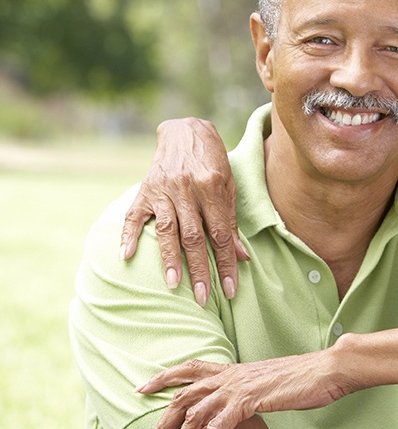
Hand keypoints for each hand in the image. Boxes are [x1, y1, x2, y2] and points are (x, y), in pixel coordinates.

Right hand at [120, 118, 247, 305]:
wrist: (186, 130)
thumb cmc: (213, 161)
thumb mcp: (229, 187)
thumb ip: (231, 222)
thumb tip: (241, 258)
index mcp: (213, 189)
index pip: (221, 234)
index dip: (226, 263)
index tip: (229, 290)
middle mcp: (188, 190)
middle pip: (194, 237)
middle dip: (199, 270)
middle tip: (203, 298)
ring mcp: (164, 189)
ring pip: (167, 230)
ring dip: (170, 259)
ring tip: (174, 285)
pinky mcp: (145, 189)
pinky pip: (134, 215)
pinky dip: (128, 235)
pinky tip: (126, 256)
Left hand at [138, 353, 355, 428]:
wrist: (329, 368)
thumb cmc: (307, 376)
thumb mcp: (271, 381)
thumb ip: (252, 390)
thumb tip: (245, 401)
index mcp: (236, 369)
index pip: (191, 369)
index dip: (165, 377)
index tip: (143, 387)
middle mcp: (232, 375)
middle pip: (183, 396)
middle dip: (162, 423)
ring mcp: (239, 387)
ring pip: (195, 415)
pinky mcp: (249, 401)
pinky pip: (217, 428)